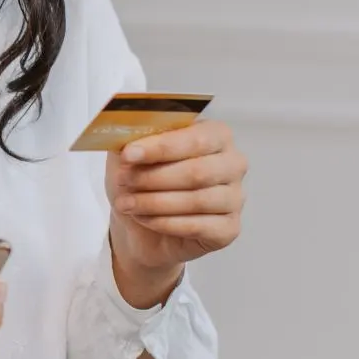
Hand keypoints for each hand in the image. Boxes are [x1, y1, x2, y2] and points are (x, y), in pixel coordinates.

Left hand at [107, 120, 246, 303]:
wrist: (142, 224)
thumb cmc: (143, 180)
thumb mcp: (131, 153)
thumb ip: (133, 136)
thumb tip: (127, 129)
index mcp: (216, 135)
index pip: (195, 138)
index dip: (160, 147)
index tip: (128, 154)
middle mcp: (233, 164)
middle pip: (197, 171)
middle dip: (153, 177)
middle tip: (123, 180)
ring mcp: (235, 198)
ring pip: (197, 201)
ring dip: (154, 202)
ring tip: (126, 203)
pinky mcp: (229, 229)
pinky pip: (198, 226)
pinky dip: (165, 223)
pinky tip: (144, 218)